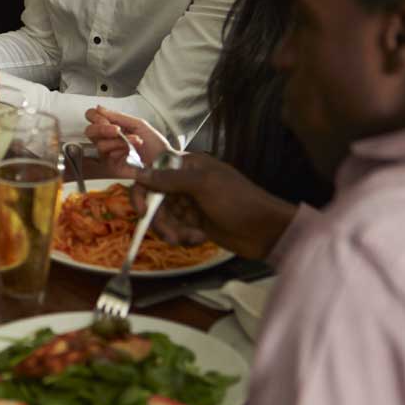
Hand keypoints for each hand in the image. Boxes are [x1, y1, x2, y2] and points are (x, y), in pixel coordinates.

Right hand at [84, 106, 169, 176]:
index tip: (105, 116)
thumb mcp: (138, 124)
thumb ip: (117, 116)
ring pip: (99, 143)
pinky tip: (131, 148)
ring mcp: (108, 153)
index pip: (93, 118)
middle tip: (116, 129)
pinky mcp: (110, 166)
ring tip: (135, 139)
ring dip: (118, 139)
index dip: (95, 116)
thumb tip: (99, 108)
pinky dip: (119, 147)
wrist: (164, 162)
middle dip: (102, 127)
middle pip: (89, 131)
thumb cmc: (155, 145)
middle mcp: (108, 140)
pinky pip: (106, 154)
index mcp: (114, 127)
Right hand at [133, 154, 297, 258]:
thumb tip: (139, 172)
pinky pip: (176, 228)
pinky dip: (183, 235)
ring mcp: (190, 203)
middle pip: (155, 200)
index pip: (152, 174)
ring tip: (191, 238)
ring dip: (173, 230)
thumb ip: (169, 179)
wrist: (266, 230)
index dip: (143, 192)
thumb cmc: (238, 201)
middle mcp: (185, 182)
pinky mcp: (195, 222)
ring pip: (164, 217)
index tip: (142, 212)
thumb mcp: (203, 185)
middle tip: (172, 236)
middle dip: (161, 220)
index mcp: (187, 166)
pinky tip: (199, 238)